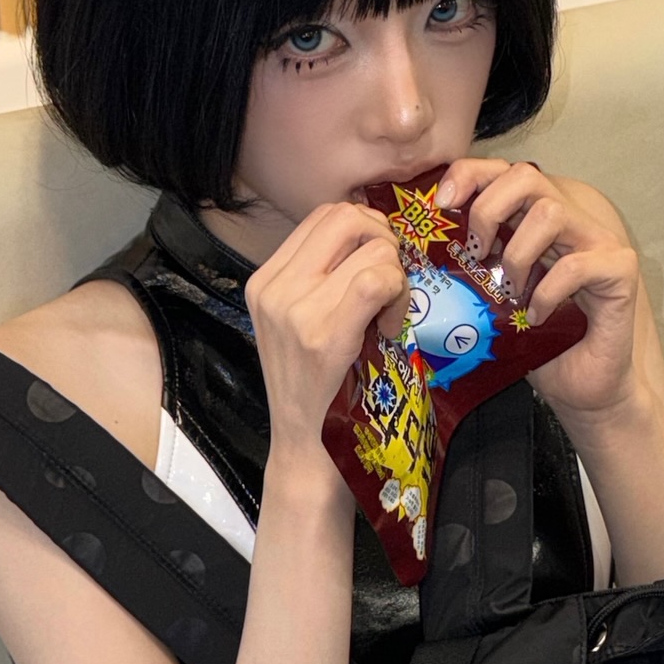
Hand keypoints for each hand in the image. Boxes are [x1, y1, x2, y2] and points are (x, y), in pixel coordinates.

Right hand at [245, 203, 410, 456]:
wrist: (305, 448)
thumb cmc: (317, 387)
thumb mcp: (302, 323)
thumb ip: (325, 278)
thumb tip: (374, 235)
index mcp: (266, 280)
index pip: (325, 215)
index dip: (366, 228)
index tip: (378, 266)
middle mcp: (274, 287)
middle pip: (346, 216)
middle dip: (384, 241)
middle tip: (391, 283)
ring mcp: (295, 309)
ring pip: (371, 248)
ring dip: (396, 277)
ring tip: (387, 317)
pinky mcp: (323, 334)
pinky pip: (378, 280)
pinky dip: (397, 298)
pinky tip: (389, 330)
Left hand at [436, 158, 643, 422]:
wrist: (583, 387)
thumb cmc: (536, 342)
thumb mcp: (490, 295)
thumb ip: (471, 262)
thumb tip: (420, 247)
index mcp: (535, 218)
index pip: (503, 171)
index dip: (470, 175)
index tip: (443, 204)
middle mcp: (570, 220)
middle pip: (527, 176)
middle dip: (489, 210)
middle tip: (478, 253)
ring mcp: (598, 241)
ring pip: (551, 213)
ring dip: (518, 255)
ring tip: (511, 291)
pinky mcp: (619, 269)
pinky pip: (576, 264)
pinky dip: (548, 291)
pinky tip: (538, 315)